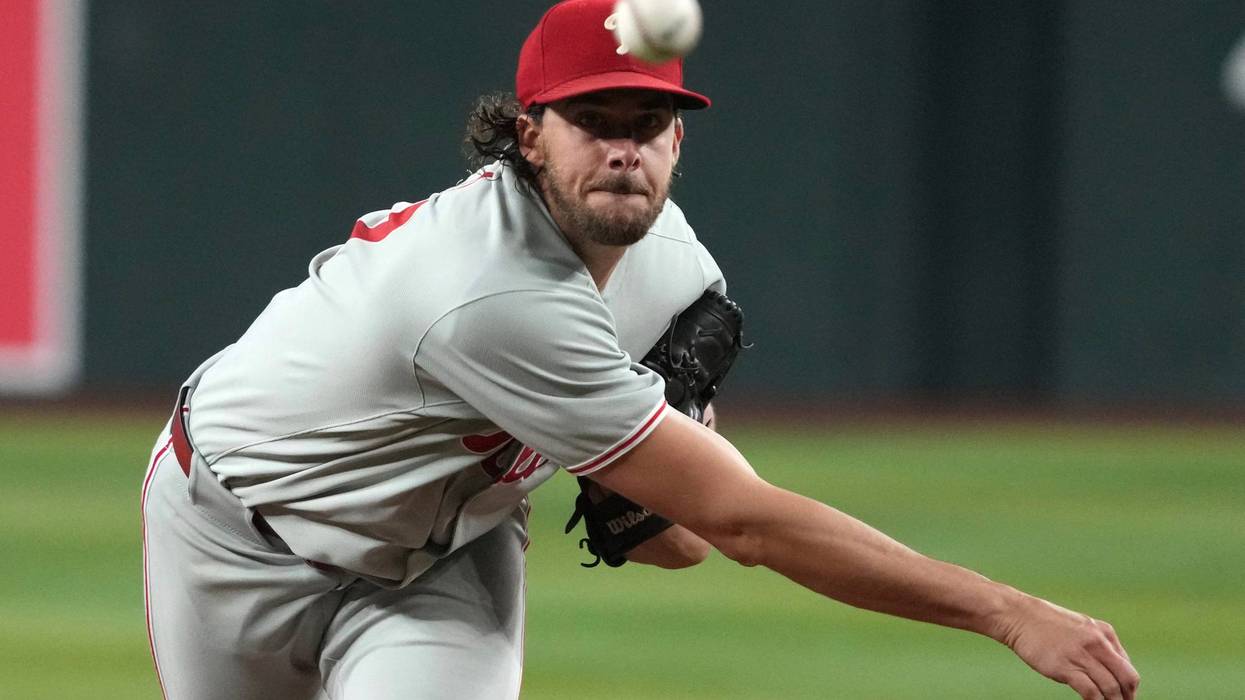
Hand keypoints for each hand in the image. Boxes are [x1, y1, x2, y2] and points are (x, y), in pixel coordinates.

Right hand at [993, 594, 1139, 699]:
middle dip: (1127, 697)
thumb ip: (1097, 645)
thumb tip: (1111, 671)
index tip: (1124, 697)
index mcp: (1104, 633)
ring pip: (1111, 687)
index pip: (1127, 666)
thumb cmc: (1046, 624)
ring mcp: (1081, 654)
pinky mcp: (1064, 666)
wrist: (1018, 616)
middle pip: (1126, 678)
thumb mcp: (1080, 628)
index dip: (1128, 687)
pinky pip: (1091, 691)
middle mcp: (1097, 643)